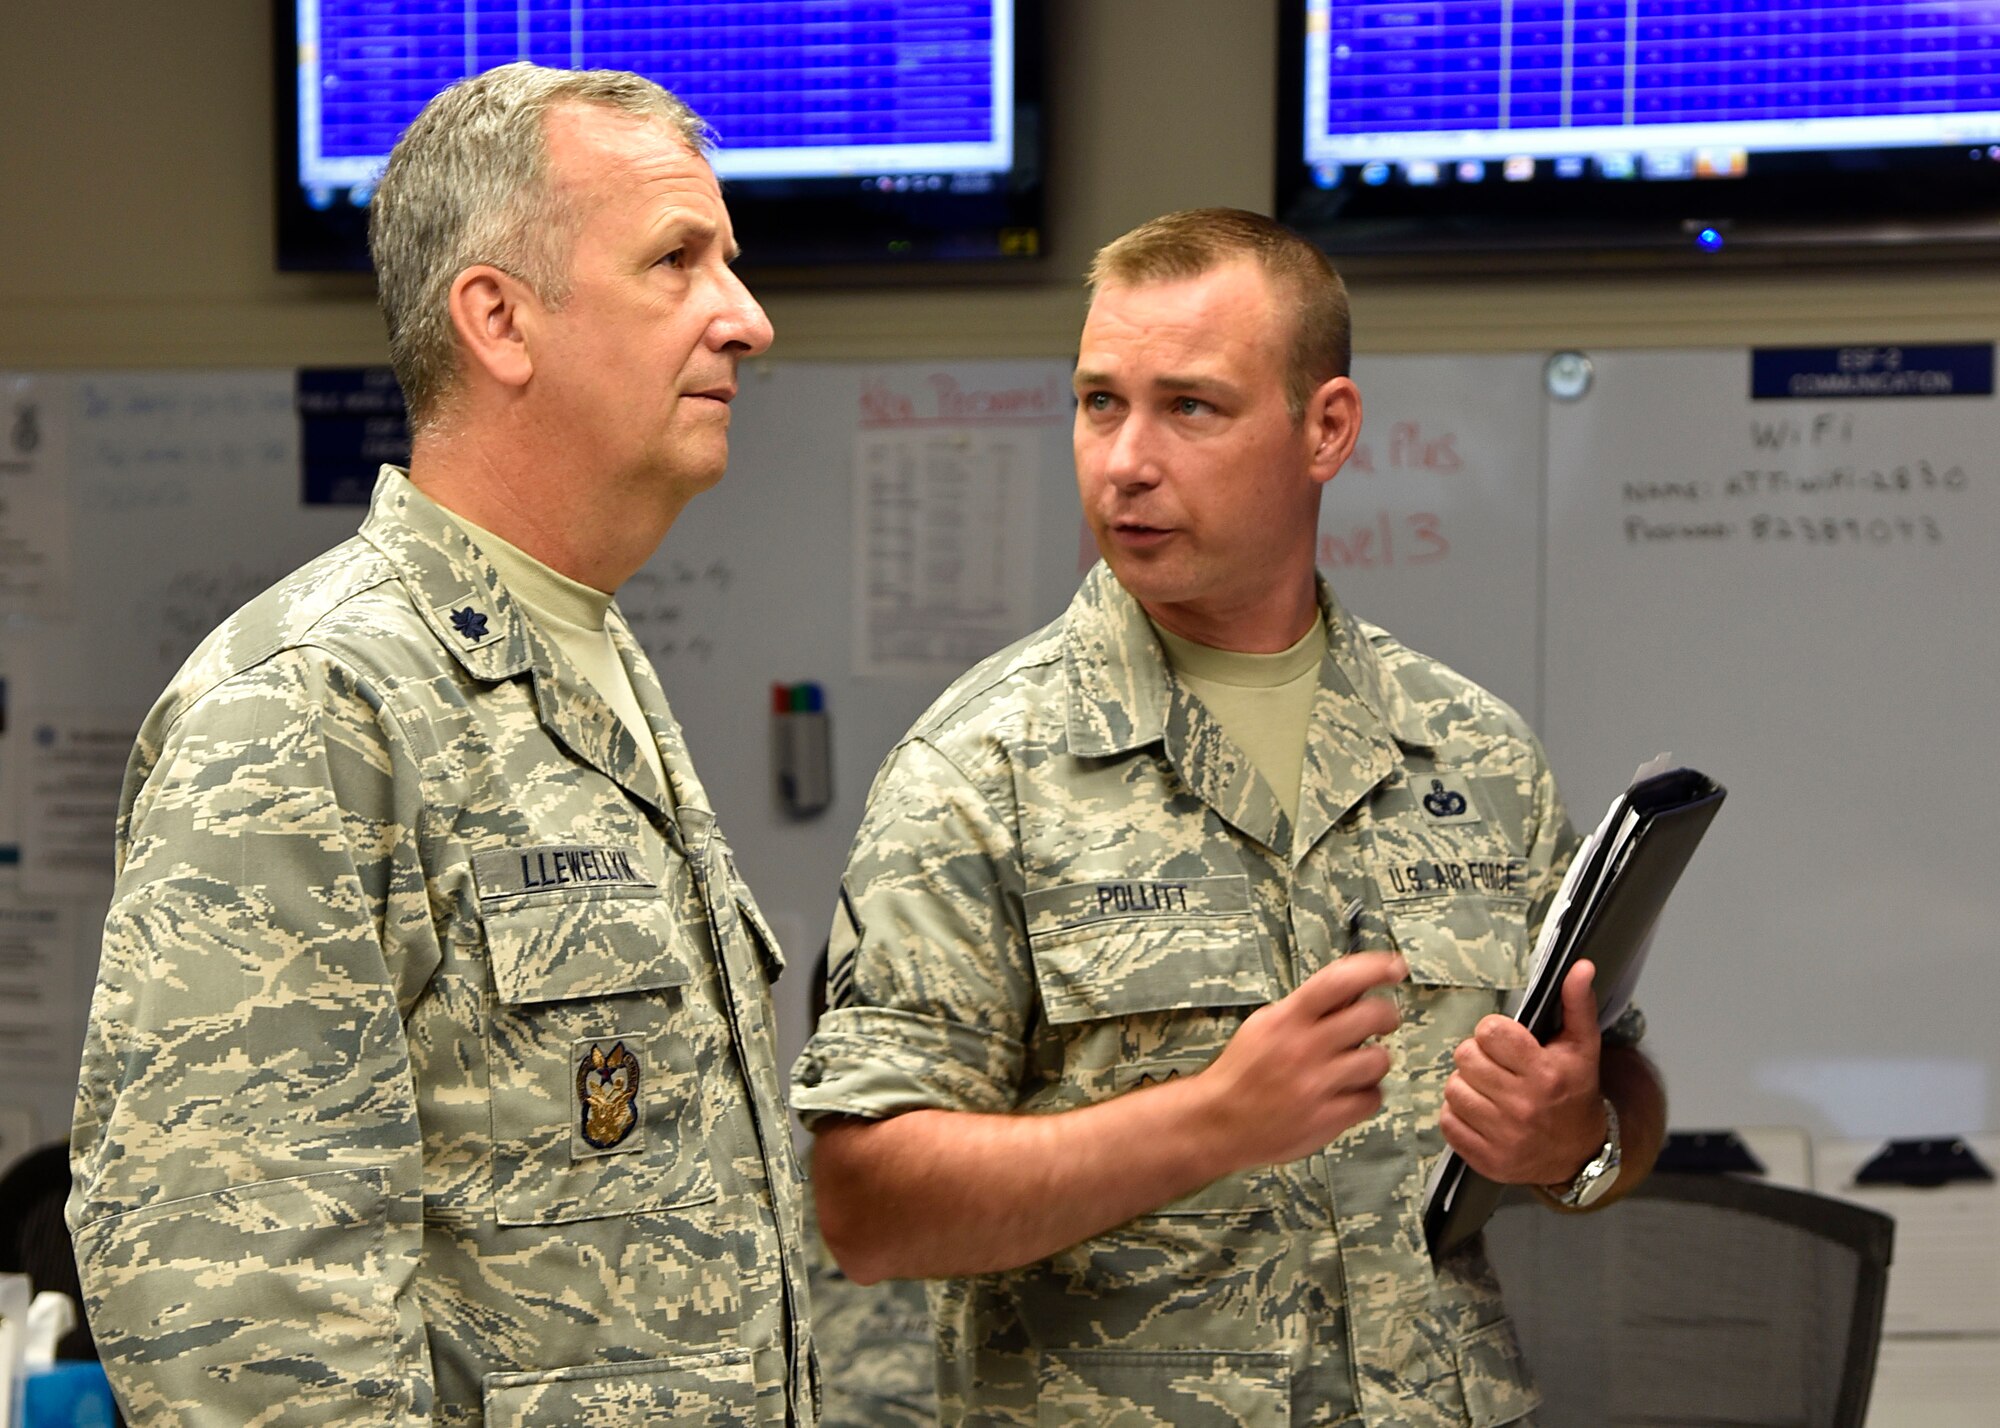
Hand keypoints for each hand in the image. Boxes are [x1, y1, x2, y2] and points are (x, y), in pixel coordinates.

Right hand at [1193, 952, 1404, 1172]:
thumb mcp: (1266, 1025)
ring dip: (1374, 1061)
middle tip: (1383, 1022)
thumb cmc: (1245, 1070)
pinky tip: (1348, 1094)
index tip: (1396, 966)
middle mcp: (1304, 1048)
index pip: (1338, 981)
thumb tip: (1353, 990)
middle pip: (1372, 1016)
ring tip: (1357, 1066)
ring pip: (1379, 1060)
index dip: (1373, 968)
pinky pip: (1372, 1098)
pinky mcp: (1327, 1119)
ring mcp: (1317, 1085)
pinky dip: (1366, 1095)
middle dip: (1386, 1016)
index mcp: (1287, 1019)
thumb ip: (1306, 1009)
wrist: (1219, 1121)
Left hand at [1440, 959, 1605, 1185]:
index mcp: (1545, 1073)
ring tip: (1488, 1089)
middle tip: (1496, 1066)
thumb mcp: (1583, 1046)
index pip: (1489, 1032)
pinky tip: (1481, 1113)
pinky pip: (1447, 1123)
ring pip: (1453, 1089)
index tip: (1506, 1043)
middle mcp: (1524, 1106)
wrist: (1580, 1153)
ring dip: (1465, 1085)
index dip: (1493, 1033)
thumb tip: (1581, 965)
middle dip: (1477, 1057)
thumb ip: (1578, 1003)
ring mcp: (1505, 1136)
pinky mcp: (1488, 1160)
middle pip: (1465, 1058)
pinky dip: (1458, 1115)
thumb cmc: (1575, 1090)